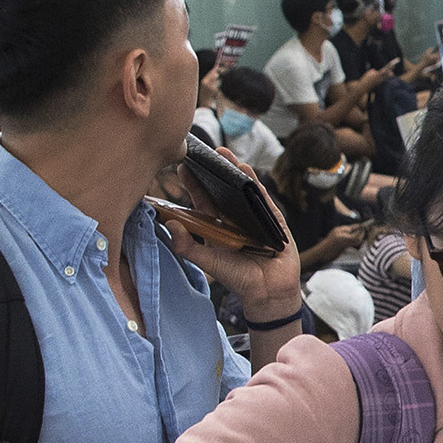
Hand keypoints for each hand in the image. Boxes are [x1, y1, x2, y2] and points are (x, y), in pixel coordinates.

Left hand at [155, 165, 303, 318]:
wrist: (268, 292)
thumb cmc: (239, 279)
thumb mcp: (209, 262)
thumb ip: (188, 246)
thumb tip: (169, 224)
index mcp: (217, 227)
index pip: (202, 200)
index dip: (193, 183)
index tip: (182, 165)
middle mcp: (234, 219)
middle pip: (222, 189)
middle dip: (214, 169)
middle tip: (202, 149)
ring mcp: (254, 218)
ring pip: (242, 189)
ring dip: (234, 170)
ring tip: (223, 152)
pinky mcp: (273, 219)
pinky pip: (262, 197)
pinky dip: (255, 183)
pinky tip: (246, 169)